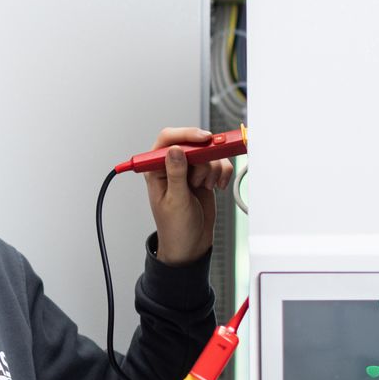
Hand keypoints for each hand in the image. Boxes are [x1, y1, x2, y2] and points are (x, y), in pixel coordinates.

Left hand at [141, 127, 234, 265]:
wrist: (190, 244)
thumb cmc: (175, 228)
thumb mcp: (175, 201)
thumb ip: (176, 174)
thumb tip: (175, 150)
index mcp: (155, 169)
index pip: (167, 139)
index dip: (186, 135)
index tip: (204, 139)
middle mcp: (172, 166)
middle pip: (192, 143)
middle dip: (204, 156)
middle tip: (208, 171)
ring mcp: (189, 170)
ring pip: (208, 153)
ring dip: (213, 169)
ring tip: (205, 187)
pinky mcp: (204, 175)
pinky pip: (218, 163)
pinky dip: (222, 172)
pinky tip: (218, 187)